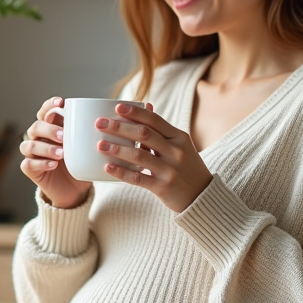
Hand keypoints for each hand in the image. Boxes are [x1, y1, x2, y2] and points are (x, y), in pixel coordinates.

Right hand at [19, 96, 92, 209]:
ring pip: (30, 145)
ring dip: (46, 147)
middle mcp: (38, 138)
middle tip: (64, 135)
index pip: (44, 111)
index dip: (49, 105)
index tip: (61, 102)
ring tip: (62, 153)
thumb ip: (90, 133)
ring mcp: (32, 154)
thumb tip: (111, 116)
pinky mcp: (30, 169)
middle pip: (36, 127)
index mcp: (50, 128)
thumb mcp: (87, 146)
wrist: (76, 189)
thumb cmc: (81, 163)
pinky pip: (28, 164)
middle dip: (49, 129)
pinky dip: (41, 163)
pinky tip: (54, 164)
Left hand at [95, 102, 211, 212]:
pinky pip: (138, 178)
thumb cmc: (186, 167)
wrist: (203, 196)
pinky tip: (107, 167)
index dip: (135, 113)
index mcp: (179, 137)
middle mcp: (176, 151)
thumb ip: (162, 130)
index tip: (117, 107)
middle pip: (144, 134)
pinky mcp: (163, 187)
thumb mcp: (180, 145)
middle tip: (99, 123)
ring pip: (139, 156)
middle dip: (119, 127)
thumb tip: (145, 107)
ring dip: (116, 148)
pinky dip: (121, 172)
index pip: (154, 120)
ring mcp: (170, 170)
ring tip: (100, 144)